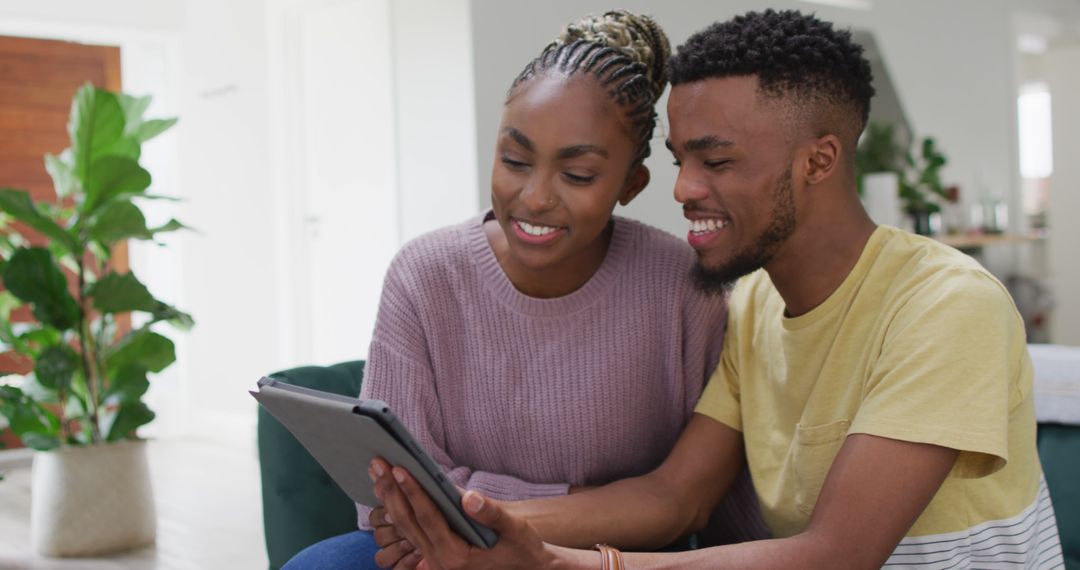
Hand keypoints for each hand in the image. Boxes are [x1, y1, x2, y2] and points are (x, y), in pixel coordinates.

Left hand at [370, 458, 556, 569]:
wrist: (525, 568)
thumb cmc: (522, 547)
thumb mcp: (516, 530)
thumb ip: (492, 514)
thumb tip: (468, 497)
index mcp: (456, 556)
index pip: (428, 518)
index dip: (413, 492)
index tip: (399, 469)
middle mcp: (439, 561)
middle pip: (407, 522)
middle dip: (391, 491)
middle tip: (378, 462)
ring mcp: (434, 560)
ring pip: (404, 527)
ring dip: (389, 498)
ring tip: (377, 471)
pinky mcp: (434, 554)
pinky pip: (410, 530)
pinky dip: (398, 508)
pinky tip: (390, 489)